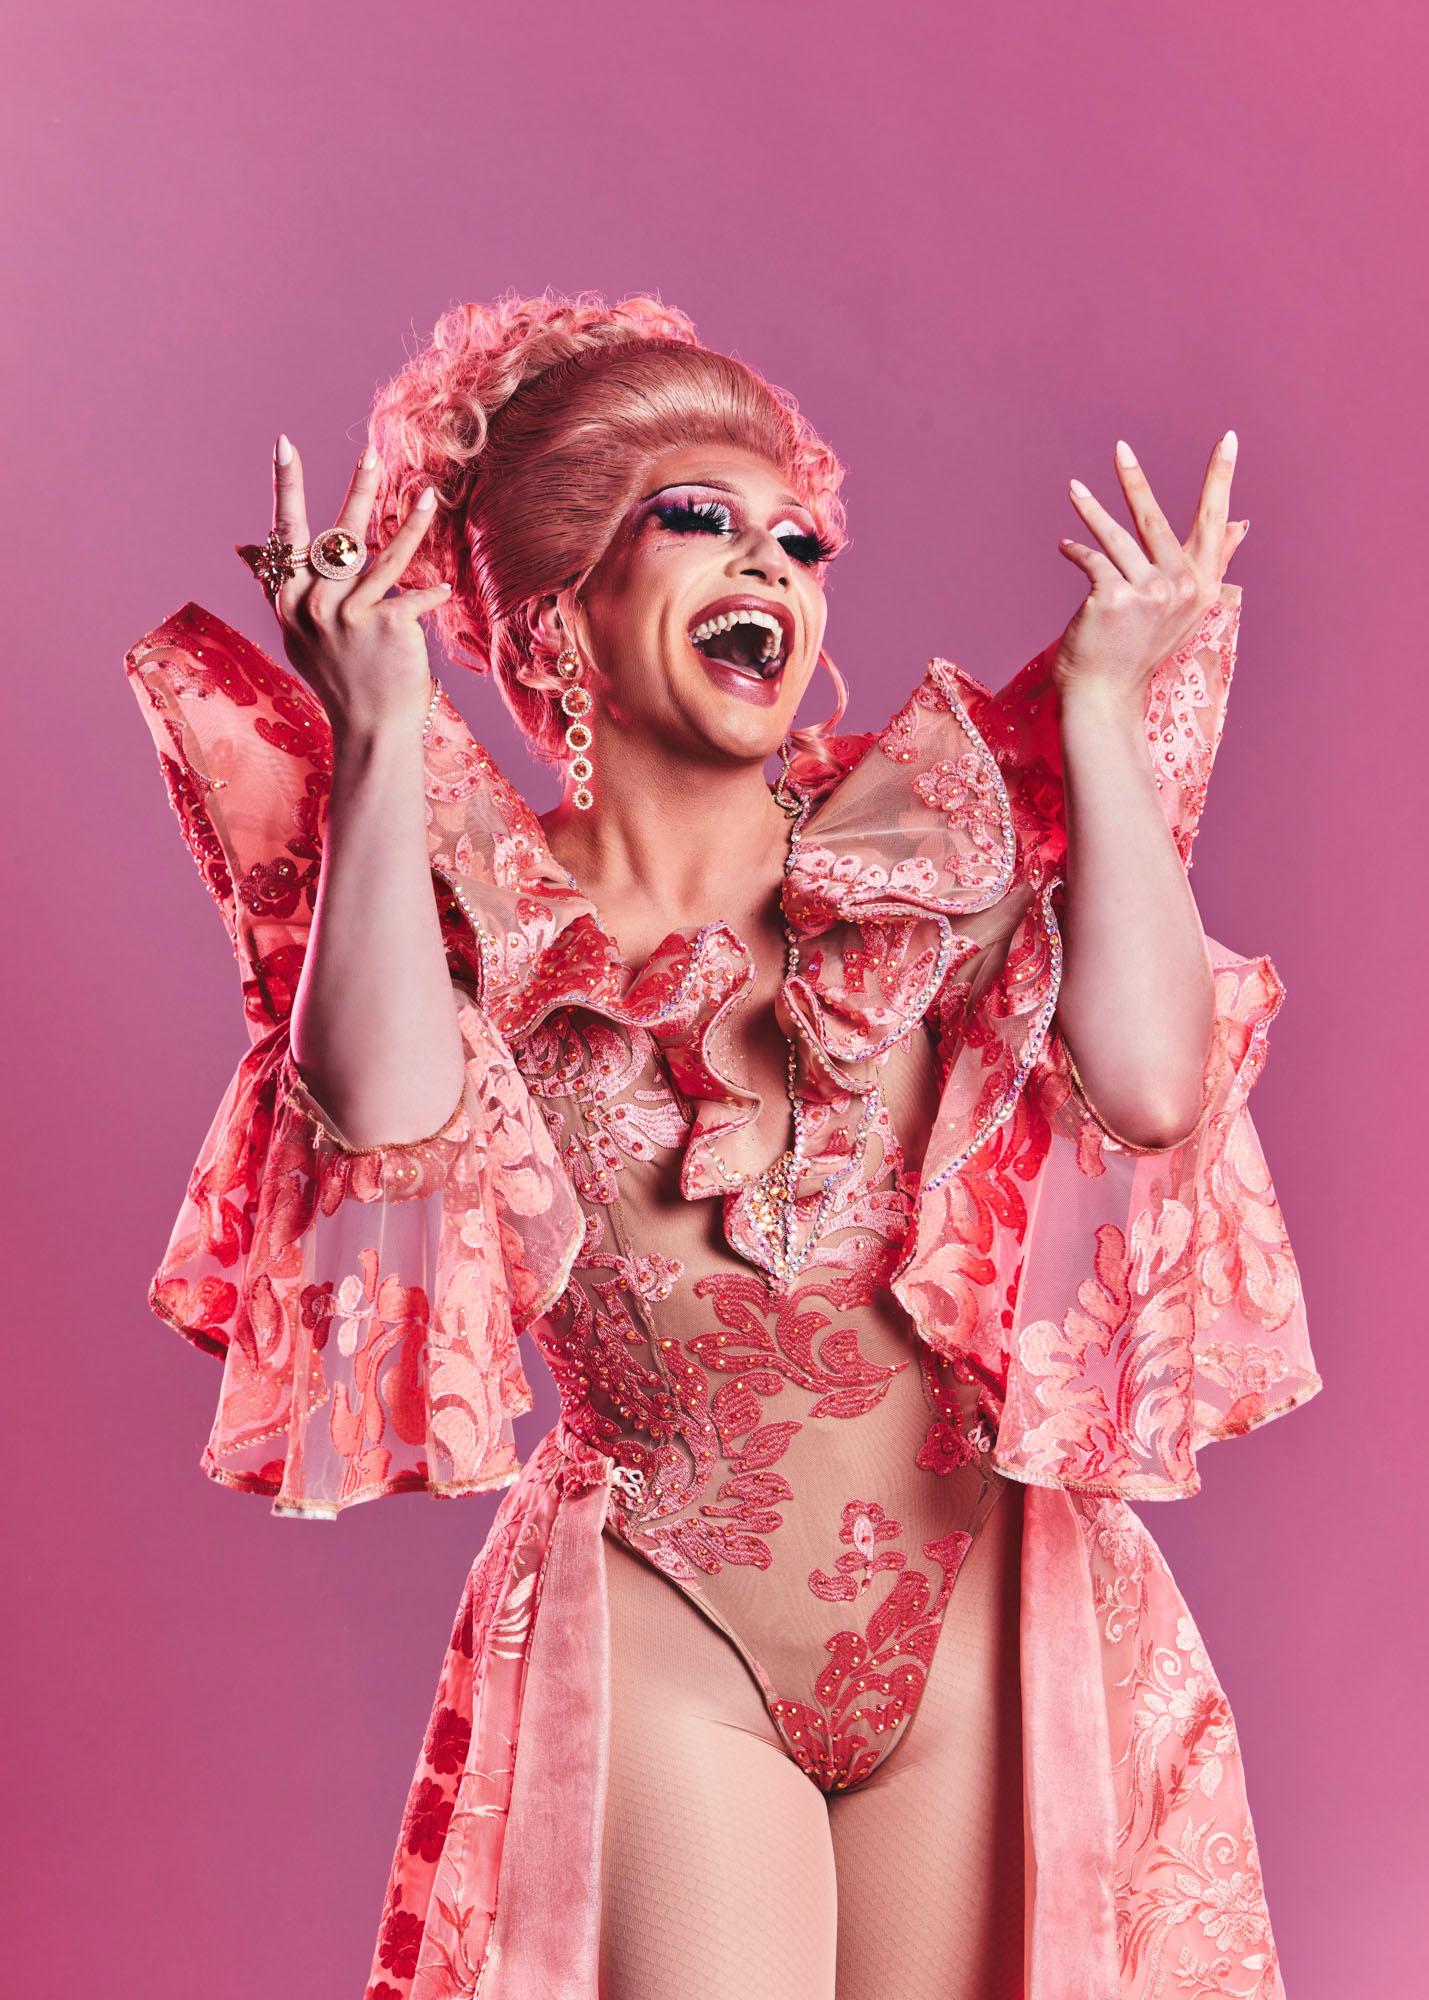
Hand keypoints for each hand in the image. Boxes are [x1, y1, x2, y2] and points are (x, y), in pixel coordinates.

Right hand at [259, 435, 450, 736]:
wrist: (368, 727)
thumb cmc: (335, 677)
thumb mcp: (294, 634)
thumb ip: (274, 588)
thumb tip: (244, 547)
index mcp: (290, 600)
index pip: (286, 533)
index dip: (286, 487)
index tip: (284, 445)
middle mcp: (314, 604)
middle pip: (337, 535)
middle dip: (357, 491)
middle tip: (370, 453)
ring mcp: (349, 616)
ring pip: (382, 557)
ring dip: (410, 524)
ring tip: (429, 494)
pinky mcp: (384, 628)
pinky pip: (412, 597)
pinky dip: (430, 593)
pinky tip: (443, 588)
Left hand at [1051, 433, 1247, 706]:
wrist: (1106, 694)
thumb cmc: (1140, 649)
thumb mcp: (1185, 607)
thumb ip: (1212, 561)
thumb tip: (1242, 524)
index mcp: (1204, 584)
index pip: (1216, 520)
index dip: (1221, 477)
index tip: (1229, 438)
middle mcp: (1183, 587)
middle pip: (1157, 519)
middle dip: (1135, 480)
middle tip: (1121, 447)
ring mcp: (1151, 593)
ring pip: (1115, 536)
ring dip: (1090, 509)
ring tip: (1074, 488)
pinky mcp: (1116, 598)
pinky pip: (1092, 560)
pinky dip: (1075, 551)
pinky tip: (1065, 546)